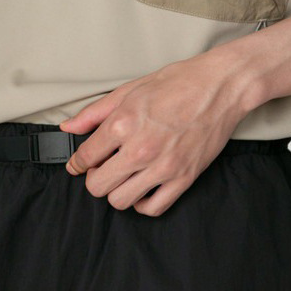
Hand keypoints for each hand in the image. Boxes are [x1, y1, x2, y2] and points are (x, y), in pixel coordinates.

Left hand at [59, 51, 257, 215]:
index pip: (84, 157)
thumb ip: (95, 112)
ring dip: (117, 191)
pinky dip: (142, 203)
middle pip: (97, 186)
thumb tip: (69, 127)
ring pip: (120, 201)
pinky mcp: (183, 178)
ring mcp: (163, 167)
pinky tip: (142, 188)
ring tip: (124, 177)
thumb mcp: (130, 90)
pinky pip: (152, 208)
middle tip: (103, 168)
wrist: (222, 86)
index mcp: (123, 123)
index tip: (79, 165)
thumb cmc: (179, 83)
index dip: (77, 163)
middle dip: (95, 178)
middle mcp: (140, 149)